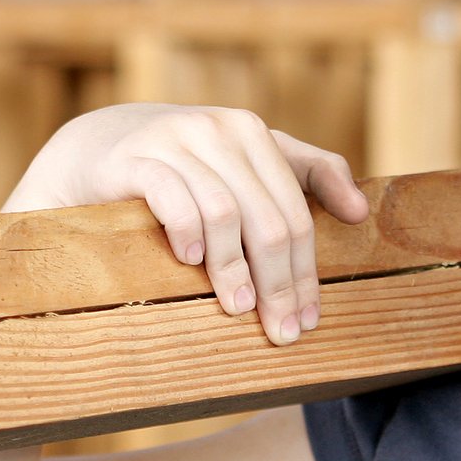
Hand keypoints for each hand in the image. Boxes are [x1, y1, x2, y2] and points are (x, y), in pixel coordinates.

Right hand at [4, 104, 371, 345]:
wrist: (100, 149)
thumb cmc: (188, 167)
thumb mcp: (247, 164)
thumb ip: (308, 175)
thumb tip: (360, 212)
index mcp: (254, 134)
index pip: (295, 213)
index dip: (307, 271)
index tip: (310, 319)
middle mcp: (219, 130)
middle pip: (267, 219)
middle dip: (279, 282)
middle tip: (280, 330)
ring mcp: (176, 141)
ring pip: (224, 212)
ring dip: (233, 268)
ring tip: (237, 307)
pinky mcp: (135, 159)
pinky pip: (172, 197)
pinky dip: (188, 231)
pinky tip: (191, 261)